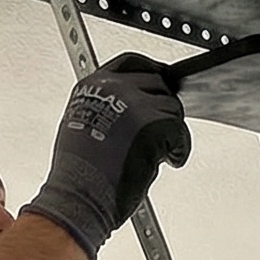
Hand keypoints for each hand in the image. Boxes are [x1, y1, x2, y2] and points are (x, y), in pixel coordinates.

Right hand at [20, 53, 191, 259]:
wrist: (78, 197)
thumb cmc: (78, 173)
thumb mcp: (82, 124)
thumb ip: (107, 106)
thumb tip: (137, 105)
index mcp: (92, 86)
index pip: (132, 62)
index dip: (152, 72)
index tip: (162, 81)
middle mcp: (113, 89)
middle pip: (158, 85)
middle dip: (162, 110)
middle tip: (158, 135)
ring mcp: (135, 105)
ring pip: (172, 109)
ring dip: (171, 133)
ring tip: (155, 154)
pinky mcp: (154, 126)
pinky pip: (181, 132)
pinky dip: (179, 150)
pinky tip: (167, 161)